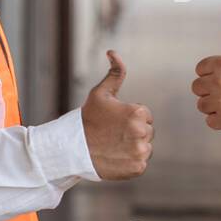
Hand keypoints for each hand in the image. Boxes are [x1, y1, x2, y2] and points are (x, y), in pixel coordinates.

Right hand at [81, 50, 153, 179]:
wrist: (73, 149)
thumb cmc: (87, 119)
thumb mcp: (100, 93)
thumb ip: (115, 73)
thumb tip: (113, 52)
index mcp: (137, 113)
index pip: (145, 115)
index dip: (130, 118)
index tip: (114, 122)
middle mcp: (142, 132)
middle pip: (147, 132)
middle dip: (134, 132)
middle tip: (113, 135)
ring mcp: (140, 151)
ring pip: (145, 147)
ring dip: (133, 147)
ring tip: (114, 146)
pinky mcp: (138, 168)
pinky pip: (141, 163)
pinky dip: (130, 162)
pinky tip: (116, 157)